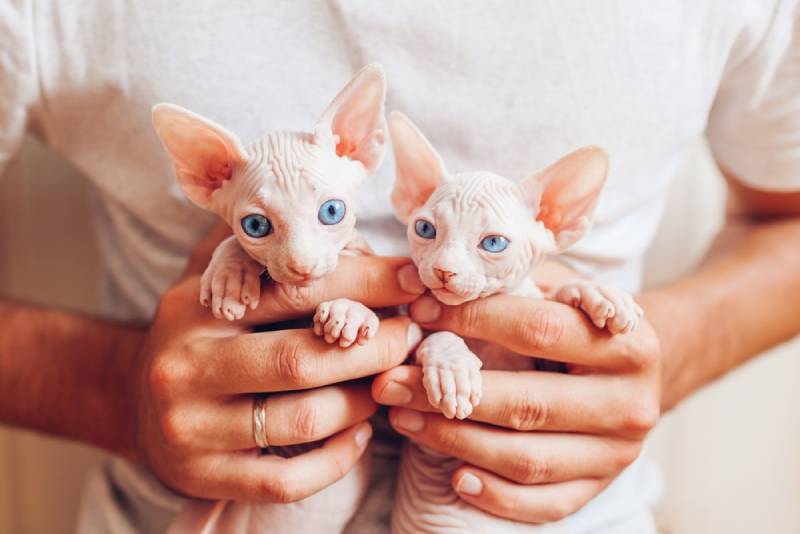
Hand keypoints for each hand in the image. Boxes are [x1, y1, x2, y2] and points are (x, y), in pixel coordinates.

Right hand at [130, 226, 425, 502]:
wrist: (131, 402)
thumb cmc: (198, 335)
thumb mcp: (212, 281)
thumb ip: (257, 249)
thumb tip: (336, 219)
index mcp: (197, 307)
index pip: (295, 290)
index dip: (366, 283)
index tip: (415, 281)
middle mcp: (187, 366)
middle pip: (303, 360)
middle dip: (373, 347)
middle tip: (411, 336)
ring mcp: (192, 428)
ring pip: (303, 420)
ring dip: (361, 403)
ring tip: (385, 384)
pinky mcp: (204, 476)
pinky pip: (287, 480)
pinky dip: (336, 460)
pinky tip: (358, 436)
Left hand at [373, 293, 660, 522]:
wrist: (641, 371)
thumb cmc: (582, 322)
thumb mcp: (561, 292)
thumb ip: (511, 289)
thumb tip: (430, 288)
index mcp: (628, 343)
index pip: (540, 329)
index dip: (475, 320)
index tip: (421, 315)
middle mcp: (630, 403)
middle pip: (529, 404)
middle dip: (452, 393)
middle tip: (392, 382)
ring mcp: (618, 454)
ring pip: (529, 458)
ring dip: (457, 442)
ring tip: (404, 420)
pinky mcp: (600, 488)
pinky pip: (546, 503)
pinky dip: (497, 496)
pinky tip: (456, 478)